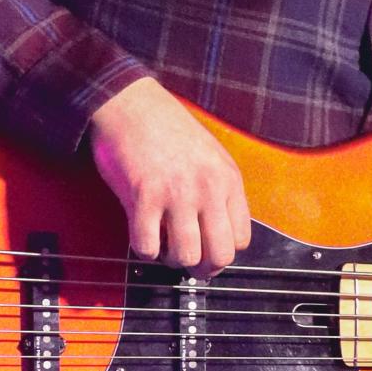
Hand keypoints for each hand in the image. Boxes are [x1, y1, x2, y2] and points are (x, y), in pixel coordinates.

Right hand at [89, 77, 249, 270]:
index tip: (207, 247)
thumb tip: (216, 233)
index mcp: (227, 179)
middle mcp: (207, 189)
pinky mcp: (143, 197)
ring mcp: (176, 194)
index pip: (241, 240)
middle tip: (188, 261)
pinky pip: (147, 246)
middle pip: (220, 255)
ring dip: (172, 259)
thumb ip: (218, 191)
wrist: (130, 103)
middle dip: (203, 267)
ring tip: (163, 244)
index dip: (222, 251)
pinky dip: (144, 249)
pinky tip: (142, 233)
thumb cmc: (167, 128)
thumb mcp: (210, 155)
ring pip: (186, 257)